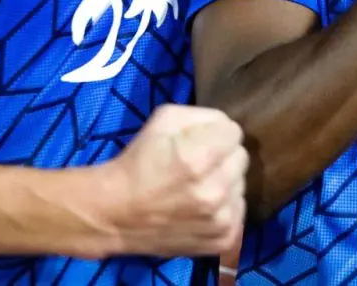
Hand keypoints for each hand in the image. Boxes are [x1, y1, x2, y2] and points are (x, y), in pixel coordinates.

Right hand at [99, 104, 247, 257]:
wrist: (115, 214)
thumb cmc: (138, 161)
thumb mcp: (163, 120)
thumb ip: (202, 116)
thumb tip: (227, 128)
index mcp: (198, 157)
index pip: (234, 132)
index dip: (216, 134)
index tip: (199, 142)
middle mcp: (214, 190)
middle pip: (241, 158)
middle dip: (222, 157)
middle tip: (198, 165)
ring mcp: (220, 219)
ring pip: (241, 185)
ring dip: (224, 183)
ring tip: (197, 189)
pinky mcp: (223, 240)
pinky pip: (239, 212)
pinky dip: (224, 209)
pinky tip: (202, 209)